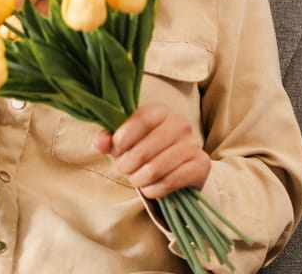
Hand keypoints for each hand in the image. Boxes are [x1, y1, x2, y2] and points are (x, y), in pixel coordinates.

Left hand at [95, 102, 210, 198]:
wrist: (177, 168)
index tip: (116, 150)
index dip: (123, 139)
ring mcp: (193, 144)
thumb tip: (100, 143)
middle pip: (144, 150)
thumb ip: (109, 139)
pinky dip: (154, 190)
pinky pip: (169, 182)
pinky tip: (151, 188)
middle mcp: (180, 124)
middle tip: (125, 170)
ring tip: (137, 179)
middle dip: (126, 166)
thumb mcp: (125, 142)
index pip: (141, 120)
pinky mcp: (201, 165)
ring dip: (139, 180)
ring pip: (154, 169)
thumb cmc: (145, 150)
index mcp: (161, 111)